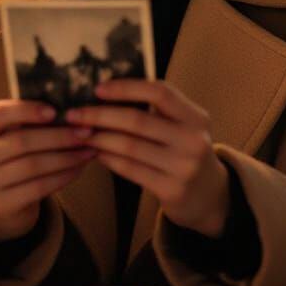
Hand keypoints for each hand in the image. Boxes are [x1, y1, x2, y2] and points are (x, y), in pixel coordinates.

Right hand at [0, 99, 96, 241]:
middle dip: (59, 136)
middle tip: (86, 132)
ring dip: (66, 157)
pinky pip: (38, 188)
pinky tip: (78, 169)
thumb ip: (30, 119)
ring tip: (88, 150)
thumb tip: (69, 106)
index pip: (0, 113)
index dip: (28, 110)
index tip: (56, 111)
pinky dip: (62, 176)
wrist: (4, 199)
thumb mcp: (13, 133)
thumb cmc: (14, 156)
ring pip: (32, 165)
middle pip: (21, 141)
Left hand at [64, 79, 229, 237]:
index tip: (98, 88)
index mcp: (195, 117)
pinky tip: (96, 153)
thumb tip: (106, 94)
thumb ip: (157, 110)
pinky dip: (108, 159)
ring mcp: (183, 167)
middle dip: (100, 115)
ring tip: (81, 133)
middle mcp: (192, 140)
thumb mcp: (183, 126)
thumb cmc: (186, 152)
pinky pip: (130, 169)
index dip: (126, 88)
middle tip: (74, 114)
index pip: (159, 92)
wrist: (211, 198)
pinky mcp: (171, 190)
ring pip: (129, 146)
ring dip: (99, 138)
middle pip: (137, 120)